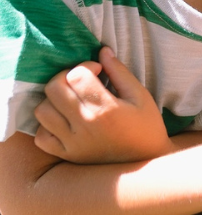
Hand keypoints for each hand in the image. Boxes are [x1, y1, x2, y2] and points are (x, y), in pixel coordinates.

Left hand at [33, 47, 170, 162]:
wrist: (147, 164)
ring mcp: (73, 142)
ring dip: (54, 100)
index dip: (85, 66)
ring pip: (43, 111)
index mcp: (106, 109)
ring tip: (71, 101)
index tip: (98, 70)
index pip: (76, 75)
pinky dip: (48, 125)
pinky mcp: (67, 155)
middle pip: (53, 89)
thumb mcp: (141, 97)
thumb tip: (102, 51)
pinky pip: (41, 136)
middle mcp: (85, 125)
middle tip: (81, 82)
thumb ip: (120, 72)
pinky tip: (65, 121)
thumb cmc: (147, 127)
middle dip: (65, 77)